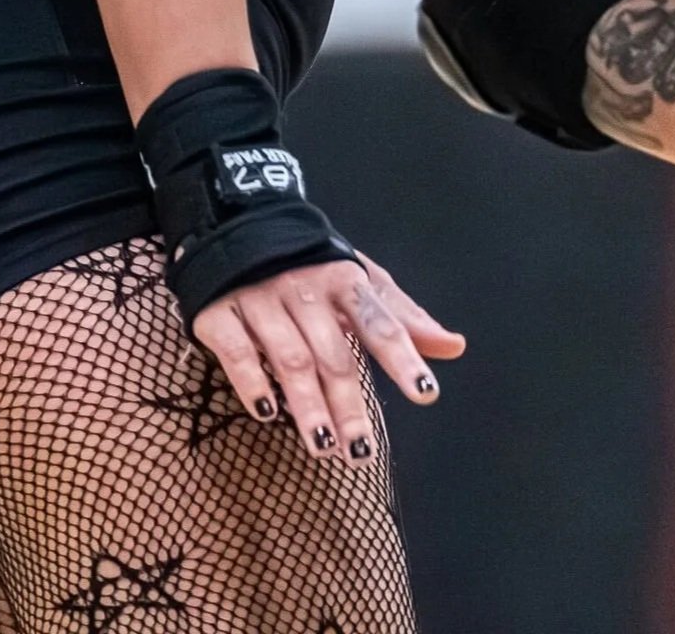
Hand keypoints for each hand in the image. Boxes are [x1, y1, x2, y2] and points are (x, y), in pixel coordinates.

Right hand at [193, 249, 465, 464]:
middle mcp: (305, 288)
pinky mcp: (220, 312)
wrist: (241, 223)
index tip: (425, 393)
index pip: (380, 322)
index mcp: (345, 280)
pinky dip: (252, 382)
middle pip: (333, 354)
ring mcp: (261, 299)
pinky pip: (238, 351)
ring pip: (290, 358)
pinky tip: (266, 412)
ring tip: (325, 447)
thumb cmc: (314, 265)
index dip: (403, 357)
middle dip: (349, 404)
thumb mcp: (361, 282)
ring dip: (308, 405)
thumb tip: (454, 346)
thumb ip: (404, 318)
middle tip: (363, 451)